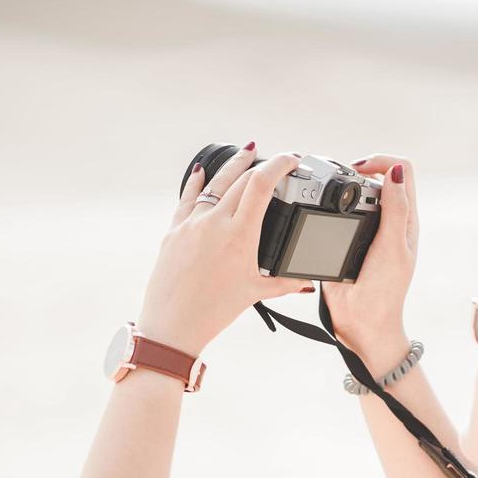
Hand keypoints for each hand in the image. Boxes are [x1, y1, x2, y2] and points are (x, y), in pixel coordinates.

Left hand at [137, 147, 315, 355]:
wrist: (172, 324)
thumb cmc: (212, 311)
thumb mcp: (254, 293)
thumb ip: (284, 284)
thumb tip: (305, 282)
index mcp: (239, 236)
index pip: (261, 185)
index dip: (279, 165)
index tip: (291, 160)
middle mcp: (214, 223)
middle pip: (240, 179)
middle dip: (261, 165)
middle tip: (275, 162)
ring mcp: (192, 224)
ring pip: (214, 183)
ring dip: (233, 165)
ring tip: (245, 152)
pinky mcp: (174, 230)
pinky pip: (187, 198)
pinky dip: (197, 182)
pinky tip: (201, 171)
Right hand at [321, 154, 418, 349]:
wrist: (362, 323)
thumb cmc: (385, 291)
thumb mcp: (394, 247)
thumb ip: (395, 210)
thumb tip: (395, 172)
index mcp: (405, 219)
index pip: (401, 171)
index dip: (380, 162)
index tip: (358, 170)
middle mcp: (386, 220)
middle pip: (374, 177)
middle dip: (356, 173)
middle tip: (338, 185)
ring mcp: (364, 230)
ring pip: (354, 194)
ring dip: (341, 190)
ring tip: (327, 198)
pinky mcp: (344, 241)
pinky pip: (337, 215)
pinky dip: (330, 210)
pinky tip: (321, 215)